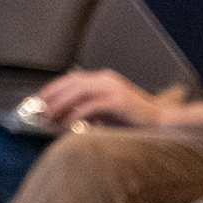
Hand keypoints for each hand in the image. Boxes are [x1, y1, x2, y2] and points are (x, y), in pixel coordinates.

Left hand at [37, 68, 174, 127]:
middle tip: (41, 110)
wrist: (162, 121)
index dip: (54, 87)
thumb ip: (88, 108)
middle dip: (53, 96)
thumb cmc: (134, 118)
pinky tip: (69, 123)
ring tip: (50, 117)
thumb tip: (64, 114)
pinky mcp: (118, 102)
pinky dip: (77, 114)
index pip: (72, 78)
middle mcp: (106, 79)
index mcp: (104, 78)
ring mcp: (113, 89)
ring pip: (78, 92)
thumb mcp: (107, 110)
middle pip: (71, 83)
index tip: (41, 98)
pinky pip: (91, 106)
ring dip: (61, 105)